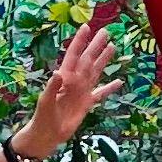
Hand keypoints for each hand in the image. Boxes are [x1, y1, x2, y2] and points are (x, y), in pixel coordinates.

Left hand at [15, 18, 121, 158]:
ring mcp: (82, 91)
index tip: (86, 27)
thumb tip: (58, 72)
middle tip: (105, 32)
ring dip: (103, 60)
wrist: (48, 134)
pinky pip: (101, 93)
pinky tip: (119, 82)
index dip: (79, 41)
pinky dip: (110, 88)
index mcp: (65, 77)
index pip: (74, 55)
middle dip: (96, 45)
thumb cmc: (43, 116)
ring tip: (112, 47)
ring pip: (96, 71)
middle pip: (88, 59)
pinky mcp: (87, 103)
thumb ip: (52, 86)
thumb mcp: (46, 100)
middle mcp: (75, 81)